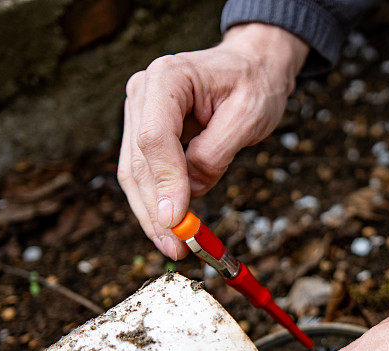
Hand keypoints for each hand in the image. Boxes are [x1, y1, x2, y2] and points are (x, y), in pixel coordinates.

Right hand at [118, 23, 308, 258]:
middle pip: (138, 162)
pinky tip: (172, 227)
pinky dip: (157, 203)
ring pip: (134, 174)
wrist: (253, 66)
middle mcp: (144, 93)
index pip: (155, 137)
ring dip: (152, 215)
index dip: (164, 182)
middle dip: (155, 211)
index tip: (176, 220)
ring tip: (174, 246)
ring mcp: (140, 113)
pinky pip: (144, 174)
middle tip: (176, 247)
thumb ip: (216, 153)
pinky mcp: (145, 133)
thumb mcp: (248, 116)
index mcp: (168, 78)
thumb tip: (191, 192)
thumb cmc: (254, 84)